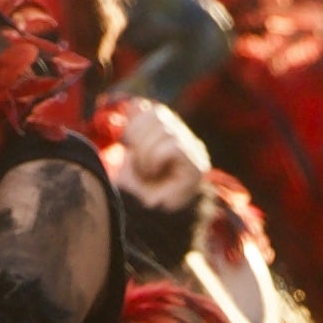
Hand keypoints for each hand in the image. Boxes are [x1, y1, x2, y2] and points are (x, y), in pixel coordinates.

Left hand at [105, 100, 209, 215]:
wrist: (144, 219)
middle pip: (158, 114)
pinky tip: (153, 173)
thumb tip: (136, 102)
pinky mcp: (196, 166)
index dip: (135, 121)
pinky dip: (155, 159)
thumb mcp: (130, 151)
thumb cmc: (136, 188)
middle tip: (135, 161)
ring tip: (144, 171)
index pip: (153, 108)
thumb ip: (135, 126)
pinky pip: (172, 147)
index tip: (125, 142)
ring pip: (165, 130)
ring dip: (145, 152)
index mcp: (169, 132)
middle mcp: (184, 137)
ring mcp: (193, 150)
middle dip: (137, 137)